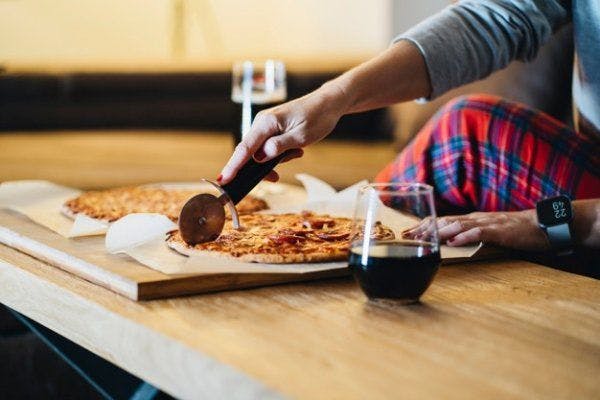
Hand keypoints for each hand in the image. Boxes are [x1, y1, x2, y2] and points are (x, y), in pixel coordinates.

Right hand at [219, 82, 348, 182]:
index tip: (222, 180)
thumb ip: (279, 147)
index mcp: (266, 123)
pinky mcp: (271, 129)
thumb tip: (259, 158)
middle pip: (249, 153)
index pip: (244, 149)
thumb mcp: (301, 137)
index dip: (233, 166)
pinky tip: (296, 150)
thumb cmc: (317, 118)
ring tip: (298, 152)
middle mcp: (261, 123)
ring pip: (260, 152)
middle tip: (275, 178)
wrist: (328, 104)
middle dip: (260, 168)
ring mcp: (265, 125)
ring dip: (275, 160)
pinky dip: (279, 154)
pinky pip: (268, 147)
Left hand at [403, 210, 549, 251]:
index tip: (408, 231)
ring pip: (458, 224)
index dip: (425, 225)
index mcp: (474, 219)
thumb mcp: (490, 232)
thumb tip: (453, 243)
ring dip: (439, 231)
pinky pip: (480, 233)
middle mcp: (477, 218)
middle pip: (445, 221)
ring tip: (424, 238)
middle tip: (407, 235)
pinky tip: (453, 241)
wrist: (545, 225)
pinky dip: (465, 236)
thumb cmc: (518, 232)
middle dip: (425, 228)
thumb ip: (473, 235)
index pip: (444, 220)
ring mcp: (488, 223)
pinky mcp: (500, 231)